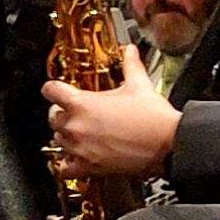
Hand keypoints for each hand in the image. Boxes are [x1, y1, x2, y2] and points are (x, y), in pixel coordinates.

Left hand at [44, 45, 181, 183]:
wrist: (169, 144)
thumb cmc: (153, 117)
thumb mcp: (139, 85)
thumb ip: (130, 65)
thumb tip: (130, 51)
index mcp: (82, 104)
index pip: (50, 90)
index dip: (54, 88)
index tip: (58, 90)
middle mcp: (75, 126)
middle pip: (52, 117)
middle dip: (63, 113)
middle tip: (78, 112)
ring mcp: (79, 148)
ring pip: (58, 139)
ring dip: (67, 135)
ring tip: (83, 133)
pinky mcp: (88, 166)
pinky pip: (64, 168)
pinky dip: (67, 162)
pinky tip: (76, 157)